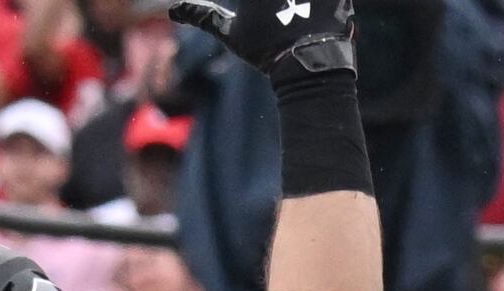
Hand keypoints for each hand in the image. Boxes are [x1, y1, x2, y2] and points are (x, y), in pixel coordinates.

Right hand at [168, 0, 351, 71]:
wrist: (308, 71)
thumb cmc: (268, 53)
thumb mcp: (231, 33)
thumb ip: (202, 15)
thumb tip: (173, 9)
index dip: (258, 2)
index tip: (259, 7)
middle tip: (282, 9)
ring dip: (306, 0)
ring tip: (297, 8)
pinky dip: (329, 0)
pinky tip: (320, 7)